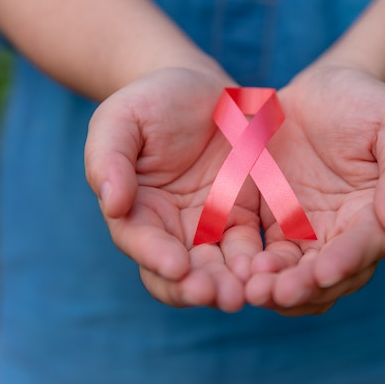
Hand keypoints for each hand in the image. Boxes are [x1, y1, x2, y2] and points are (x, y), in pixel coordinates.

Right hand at [84, 68, 262, 311]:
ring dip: (233, 284)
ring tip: (249, 291)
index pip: (141, 243)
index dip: (156, 257)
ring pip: (219, 268)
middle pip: (181, 271)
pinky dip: (260, 264)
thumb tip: (111, 204)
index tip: (177, 266)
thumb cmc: (151, 101)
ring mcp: (208, 226)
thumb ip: (109, 158)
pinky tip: (274, 268)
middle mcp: (170, 229)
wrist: (198, 88)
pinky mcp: (242, 217)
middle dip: (199, 287)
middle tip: (222, 296)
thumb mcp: (121, 119)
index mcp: (135, 210)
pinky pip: (252, 248)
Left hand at [245, 65, 384, 315]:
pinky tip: (236, 271)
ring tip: (252, 291)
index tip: (323, 272)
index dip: (347, 260)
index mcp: (378, 213)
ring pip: (296, 275)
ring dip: (276, 288)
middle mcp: (345, 233)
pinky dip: (254, 269)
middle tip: (278, 294)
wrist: (325, 90)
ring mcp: (309, 232)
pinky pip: (266, 256)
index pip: (367, 246)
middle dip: (305, 287)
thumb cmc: (367, 102)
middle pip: (330, 275)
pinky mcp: (277, 225)